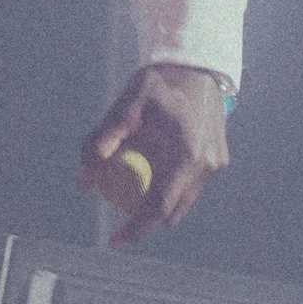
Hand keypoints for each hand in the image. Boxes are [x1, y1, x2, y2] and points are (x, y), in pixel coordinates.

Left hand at [78, 61, 231, 241]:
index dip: (135, 229)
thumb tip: (84, 181)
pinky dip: (170, 183)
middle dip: (144, 220)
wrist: (196, 64)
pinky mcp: (218, 159)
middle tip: (115, 210)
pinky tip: (153, 163)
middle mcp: (207, 165)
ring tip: (132, 178)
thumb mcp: (126, 105)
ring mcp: (216, 163)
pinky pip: (189, 183)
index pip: (159, 207)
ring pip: (182, 199)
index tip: (114, 240)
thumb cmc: (158, 82)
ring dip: (157, 200)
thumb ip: (104, 139)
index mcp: (188, 154)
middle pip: (172, 211)